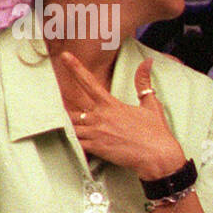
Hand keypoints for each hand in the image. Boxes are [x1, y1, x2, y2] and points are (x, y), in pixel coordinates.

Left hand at [60, 53, 185, 179]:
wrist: (158, 157)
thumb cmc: (156, 132)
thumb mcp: (151, 104)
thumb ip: (143, 82)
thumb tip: (147, 62)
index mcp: (111, 105)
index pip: (89, 82)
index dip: (75, 68)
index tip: (65, 56)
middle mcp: (101, 117)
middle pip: (72, 110)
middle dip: (63, 110)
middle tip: (53, 107)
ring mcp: (97, 133)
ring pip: (71, 127)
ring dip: (67, 127)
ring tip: (59, 127)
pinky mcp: (96, 148)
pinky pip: (75, 143)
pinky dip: (71, 142)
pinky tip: (69, 142)